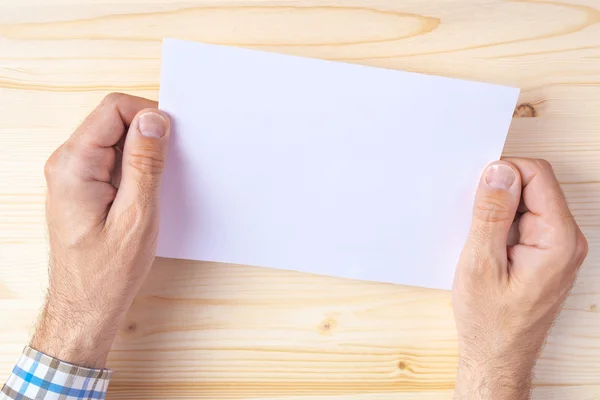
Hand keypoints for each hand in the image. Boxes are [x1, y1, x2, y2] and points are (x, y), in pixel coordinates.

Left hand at [31, 93, 170, 367]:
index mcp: (74, 165)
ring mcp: (73, 174)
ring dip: (142, 152)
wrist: (85, 307)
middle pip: (113, 120)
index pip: (113, 109)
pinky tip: (148, 190)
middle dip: (147, 134)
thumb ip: (144, 163)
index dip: (148, 115)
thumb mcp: (136, 216)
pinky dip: (135, 166)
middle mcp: (67, 163)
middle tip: (169, 164)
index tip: (172, 138)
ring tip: (158, 183)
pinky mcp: (83, 186)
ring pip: (115, 139)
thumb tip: (154, 120)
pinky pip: (113, 159)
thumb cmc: (107, 272)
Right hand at [453, 158, 587, 398]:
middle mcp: (566, 239)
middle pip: (534, 186)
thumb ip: (490, 214)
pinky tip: (487, 247)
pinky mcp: (546, 253)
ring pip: (527, 202)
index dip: (503, 175)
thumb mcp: (480, 264)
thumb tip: (498, 171)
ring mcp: (558, 246)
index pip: (537, 175)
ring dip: (498, 212)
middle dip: (500, 194)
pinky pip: (524, 220)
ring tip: (481, 242)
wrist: (496, 356)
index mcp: (558, 240)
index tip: (478, 194)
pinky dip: (501, 225)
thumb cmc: (490, 322)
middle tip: (476, 224)